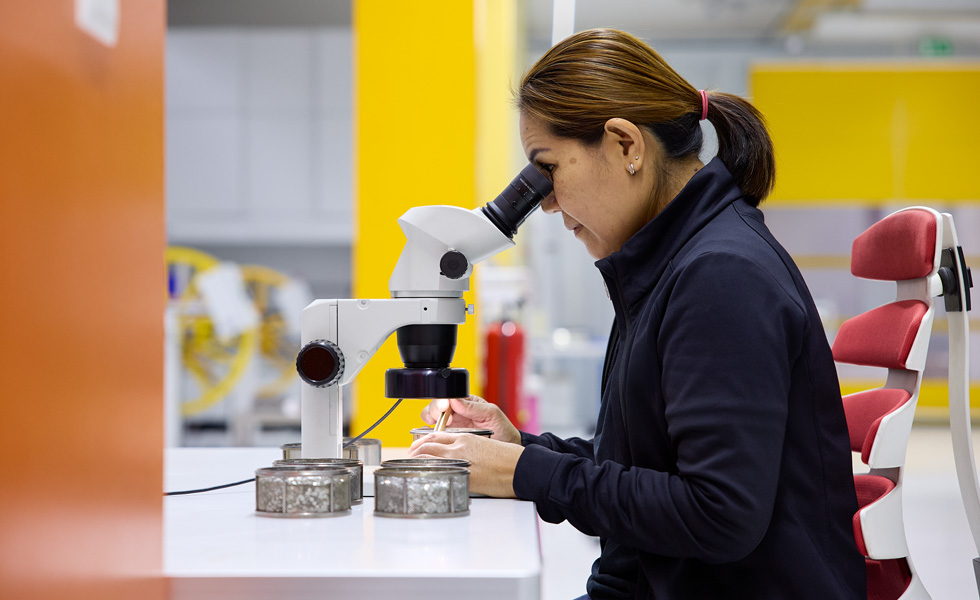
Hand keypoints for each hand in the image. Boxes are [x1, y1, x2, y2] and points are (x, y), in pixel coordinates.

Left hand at [408, 432, 523, 497]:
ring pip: (430, 454)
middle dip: (416, 448)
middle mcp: (461, 446)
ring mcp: (461, 460)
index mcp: (467, 438)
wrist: (521, 468)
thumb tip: (460, 458)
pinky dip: (427, 469)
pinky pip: (439, 469)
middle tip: (410, 454)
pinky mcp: (464, 474)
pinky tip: (422, 473)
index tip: (419, 445)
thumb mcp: (486, 448)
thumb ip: (469, 450)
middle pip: (430, 443)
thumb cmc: (509, 459)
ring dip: (417, 457)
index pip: (438, 435)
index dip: (425, 440)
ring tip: (410, 462)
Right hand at [419, 395, 520, 444]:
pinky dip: (428, 435)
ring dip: (430, 421)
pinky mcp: (448, 439)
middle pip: (434, 406)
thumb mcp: (491, 413)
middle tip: (446, 420)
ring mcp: (450, 426)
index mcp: (464, 402)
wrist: (506, 448)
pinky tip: (434, 438)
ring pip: (430, 419)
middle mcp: (454, 413)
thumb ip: (473, 406)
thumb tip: (454, 399)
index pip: (446, 396)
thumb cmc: (501, 429)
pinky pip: (433, 435)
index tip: (446, 407)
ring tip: (440, 429)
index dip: (442, 401)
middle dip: (434, 411)